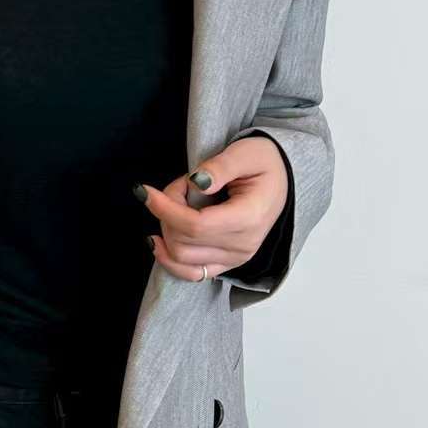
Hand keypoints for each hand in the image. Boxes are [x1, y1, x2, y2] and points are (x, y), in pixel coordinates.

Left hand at [136, 136, 287, 281]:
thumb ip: (220, 166)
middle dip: (167, 212)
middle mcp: (242, 246)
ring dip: (167, 230)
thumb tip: (196, 182)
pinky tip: (157, 241)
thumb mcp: (245, 153)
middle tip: (179, 186)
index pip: (195, 225)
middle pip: (183, 242)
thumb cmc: (264, 163)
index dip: (165, 209)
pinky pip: (191, 274)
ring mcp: (234, 259)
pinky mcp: (226, 264)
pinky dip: (169, 260)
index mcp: (249, 218)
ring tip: (176, 205)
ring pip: (181, 258)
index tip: (145, 192)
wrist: (282, 180)